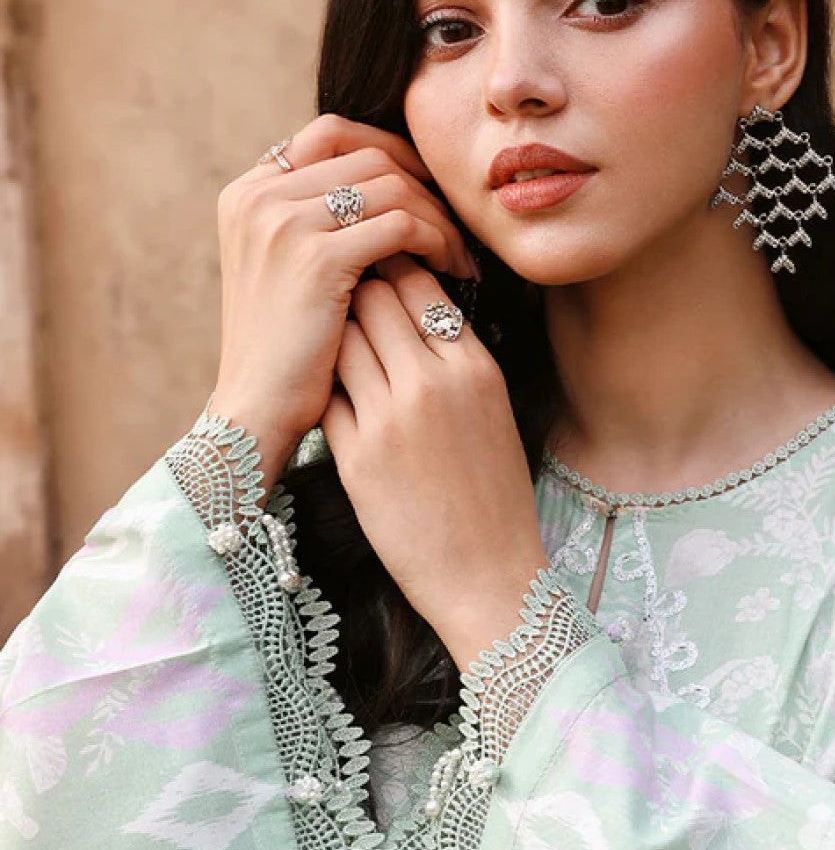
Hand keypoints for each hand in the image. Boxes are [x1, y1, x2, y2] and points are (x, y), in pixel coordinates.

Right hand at [209, 112, 479, 463]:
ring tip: (458, 255)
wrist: (256, 410)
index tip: (429, 189)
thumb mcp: (286, 269)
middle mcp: (258, 196)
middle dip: (423, 185)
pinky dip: (434, 240)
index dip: (391, 153)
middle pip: (368, 154)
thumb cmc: (286, 351)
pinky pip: (399, 226)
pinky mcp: (315, 258)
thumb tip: (385, 185)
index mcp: (248, 192)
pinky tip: (448, 269)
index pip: (332, 134)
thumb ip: (316, 221)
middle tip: (455, 225)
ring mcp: (282, 223)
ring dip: (436, 217)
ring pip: (390, 186)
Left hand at [321, 252, 550, 672]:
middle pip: (375, 298)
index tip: (377, 280)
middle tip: (342, 304)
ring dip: (334, 338)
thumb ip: (456, 362)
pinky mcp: (357, 454)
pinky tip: (330, 400)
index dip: (392, 274)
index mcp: (475, 367)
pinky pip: (327, 394)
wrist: (489, 575)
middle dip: (355, 293)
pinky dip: (326, 390)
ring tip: (333, 349)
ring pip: (344, 339)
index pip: (420, 284)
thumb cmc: (493, 498)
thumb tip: (415, 317)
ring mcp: (392, 417)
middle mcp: (434, 381)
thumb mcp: (492, 413)